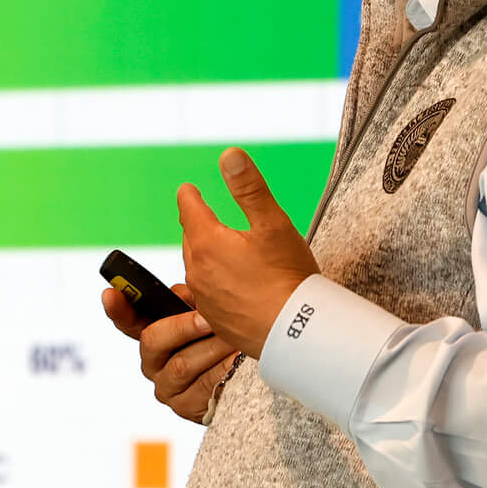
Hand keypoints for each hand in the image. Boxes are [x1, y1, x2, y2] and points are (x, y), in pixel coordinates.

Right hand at [100, 283, 239, 423]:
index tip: (111, 293)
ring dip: (211, 347)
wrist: (244, 381)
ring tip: (233, 337)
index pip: (127, 321)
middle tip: (208, 318)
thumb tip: (186, 292)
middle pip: (153, 340)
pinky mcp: (186, 407)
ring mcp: (167, 388)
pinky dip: (222, 369)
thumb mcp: (203, 314)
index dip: (117, 308)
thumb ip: (189, 300)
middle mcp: (152, 363)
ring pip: (182, 364)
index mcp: (153, 337)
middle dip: (183, 326)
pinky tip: (237, 360)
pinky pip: (203, 385)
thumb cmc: (220, 341)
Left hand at [178, 147, 320, 358]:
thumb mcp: (272, 223)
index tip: (189, 189)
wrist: (298, 333)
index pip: (188, 207)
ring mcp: (204, 298)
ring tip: (220, 248)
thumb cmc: (288, 276)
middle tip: (204, 215)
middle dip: (198, 224)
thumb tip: (229, 154)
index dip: (190, 195)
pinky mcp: (215, 320)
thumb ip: (249, 188)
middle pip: (191, 238)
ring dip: (206, 254)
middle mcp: (197, 271)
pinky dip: (215, 282)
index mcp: (206, 242)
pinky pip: (208, 293)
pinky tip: (231, 283)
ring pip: (197, 267)